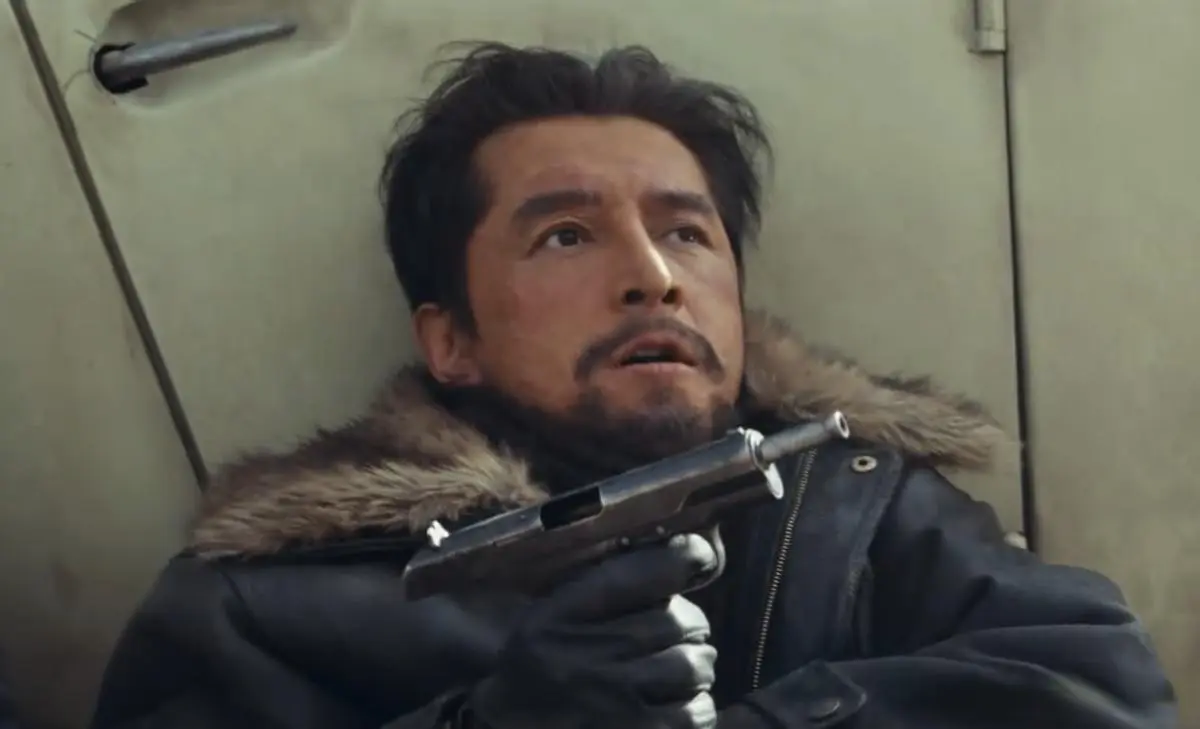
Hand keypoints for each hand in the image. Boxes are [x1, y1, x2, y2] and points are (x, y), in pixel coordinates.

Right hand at [465, 533, 719, 728]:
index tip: (698, 556)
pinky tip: (670, 704)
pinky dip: (693, 706)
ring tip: (670, 671)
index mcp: (566, 612)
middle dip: (686, 624)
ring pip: (695, 666)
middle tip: (670, 634)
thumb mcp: (550, 612)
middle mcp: (592, 652)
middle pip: (683, 620)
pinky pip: (697, 712)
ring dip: (691, 667)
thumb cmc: (538, 664)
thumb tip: (682, 554)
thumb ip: (603, 583)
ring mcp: (618, 700)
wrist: (508, 726)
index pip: (650, 570)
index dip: (689, 557)